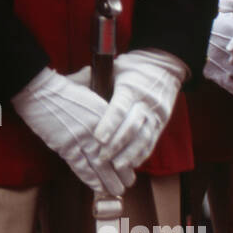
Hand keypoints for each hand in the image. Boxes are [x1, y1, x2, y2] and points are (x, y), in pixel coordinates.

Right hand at [11, 68, 122, 194]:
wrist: (39, 90)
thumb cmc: (63, 88)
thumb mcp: (91, 90)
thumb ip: (101, 100)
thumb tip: (106, 96)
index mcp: (107, 115)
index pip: (123, 142)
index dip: (128, 156)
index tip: (132, 165)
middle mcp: (98, 130)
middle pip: (115, 157)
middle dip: (123, 173)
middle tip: (129, 184)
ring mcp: (82, 139)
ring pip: (100, 166)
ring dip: (109, 181)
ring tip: (117, 191)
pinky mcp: (66, 146)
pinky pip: (81, 167)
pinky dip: (90, 179)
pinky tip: (98, 187)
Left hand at [92, 49, 187, 183]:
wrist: (163, 67)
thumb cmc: (131, 67)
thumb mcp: (113, 68)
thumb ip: (94, 79)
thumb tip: (69, 86)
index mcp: (131, 87)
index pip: (120, 108)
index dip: (110, 125)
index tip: (98, 139)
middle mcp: (146, 102)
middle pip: (133, 127)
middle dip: (118, 144)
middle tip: (102, 158)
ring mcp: (156, 114)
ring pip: (145, 137)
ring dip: (131, 154)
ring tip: (117, 166)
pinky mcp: (162, 124)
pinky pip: (152, 142)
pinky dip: (141, 154)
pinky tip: (131, 164)